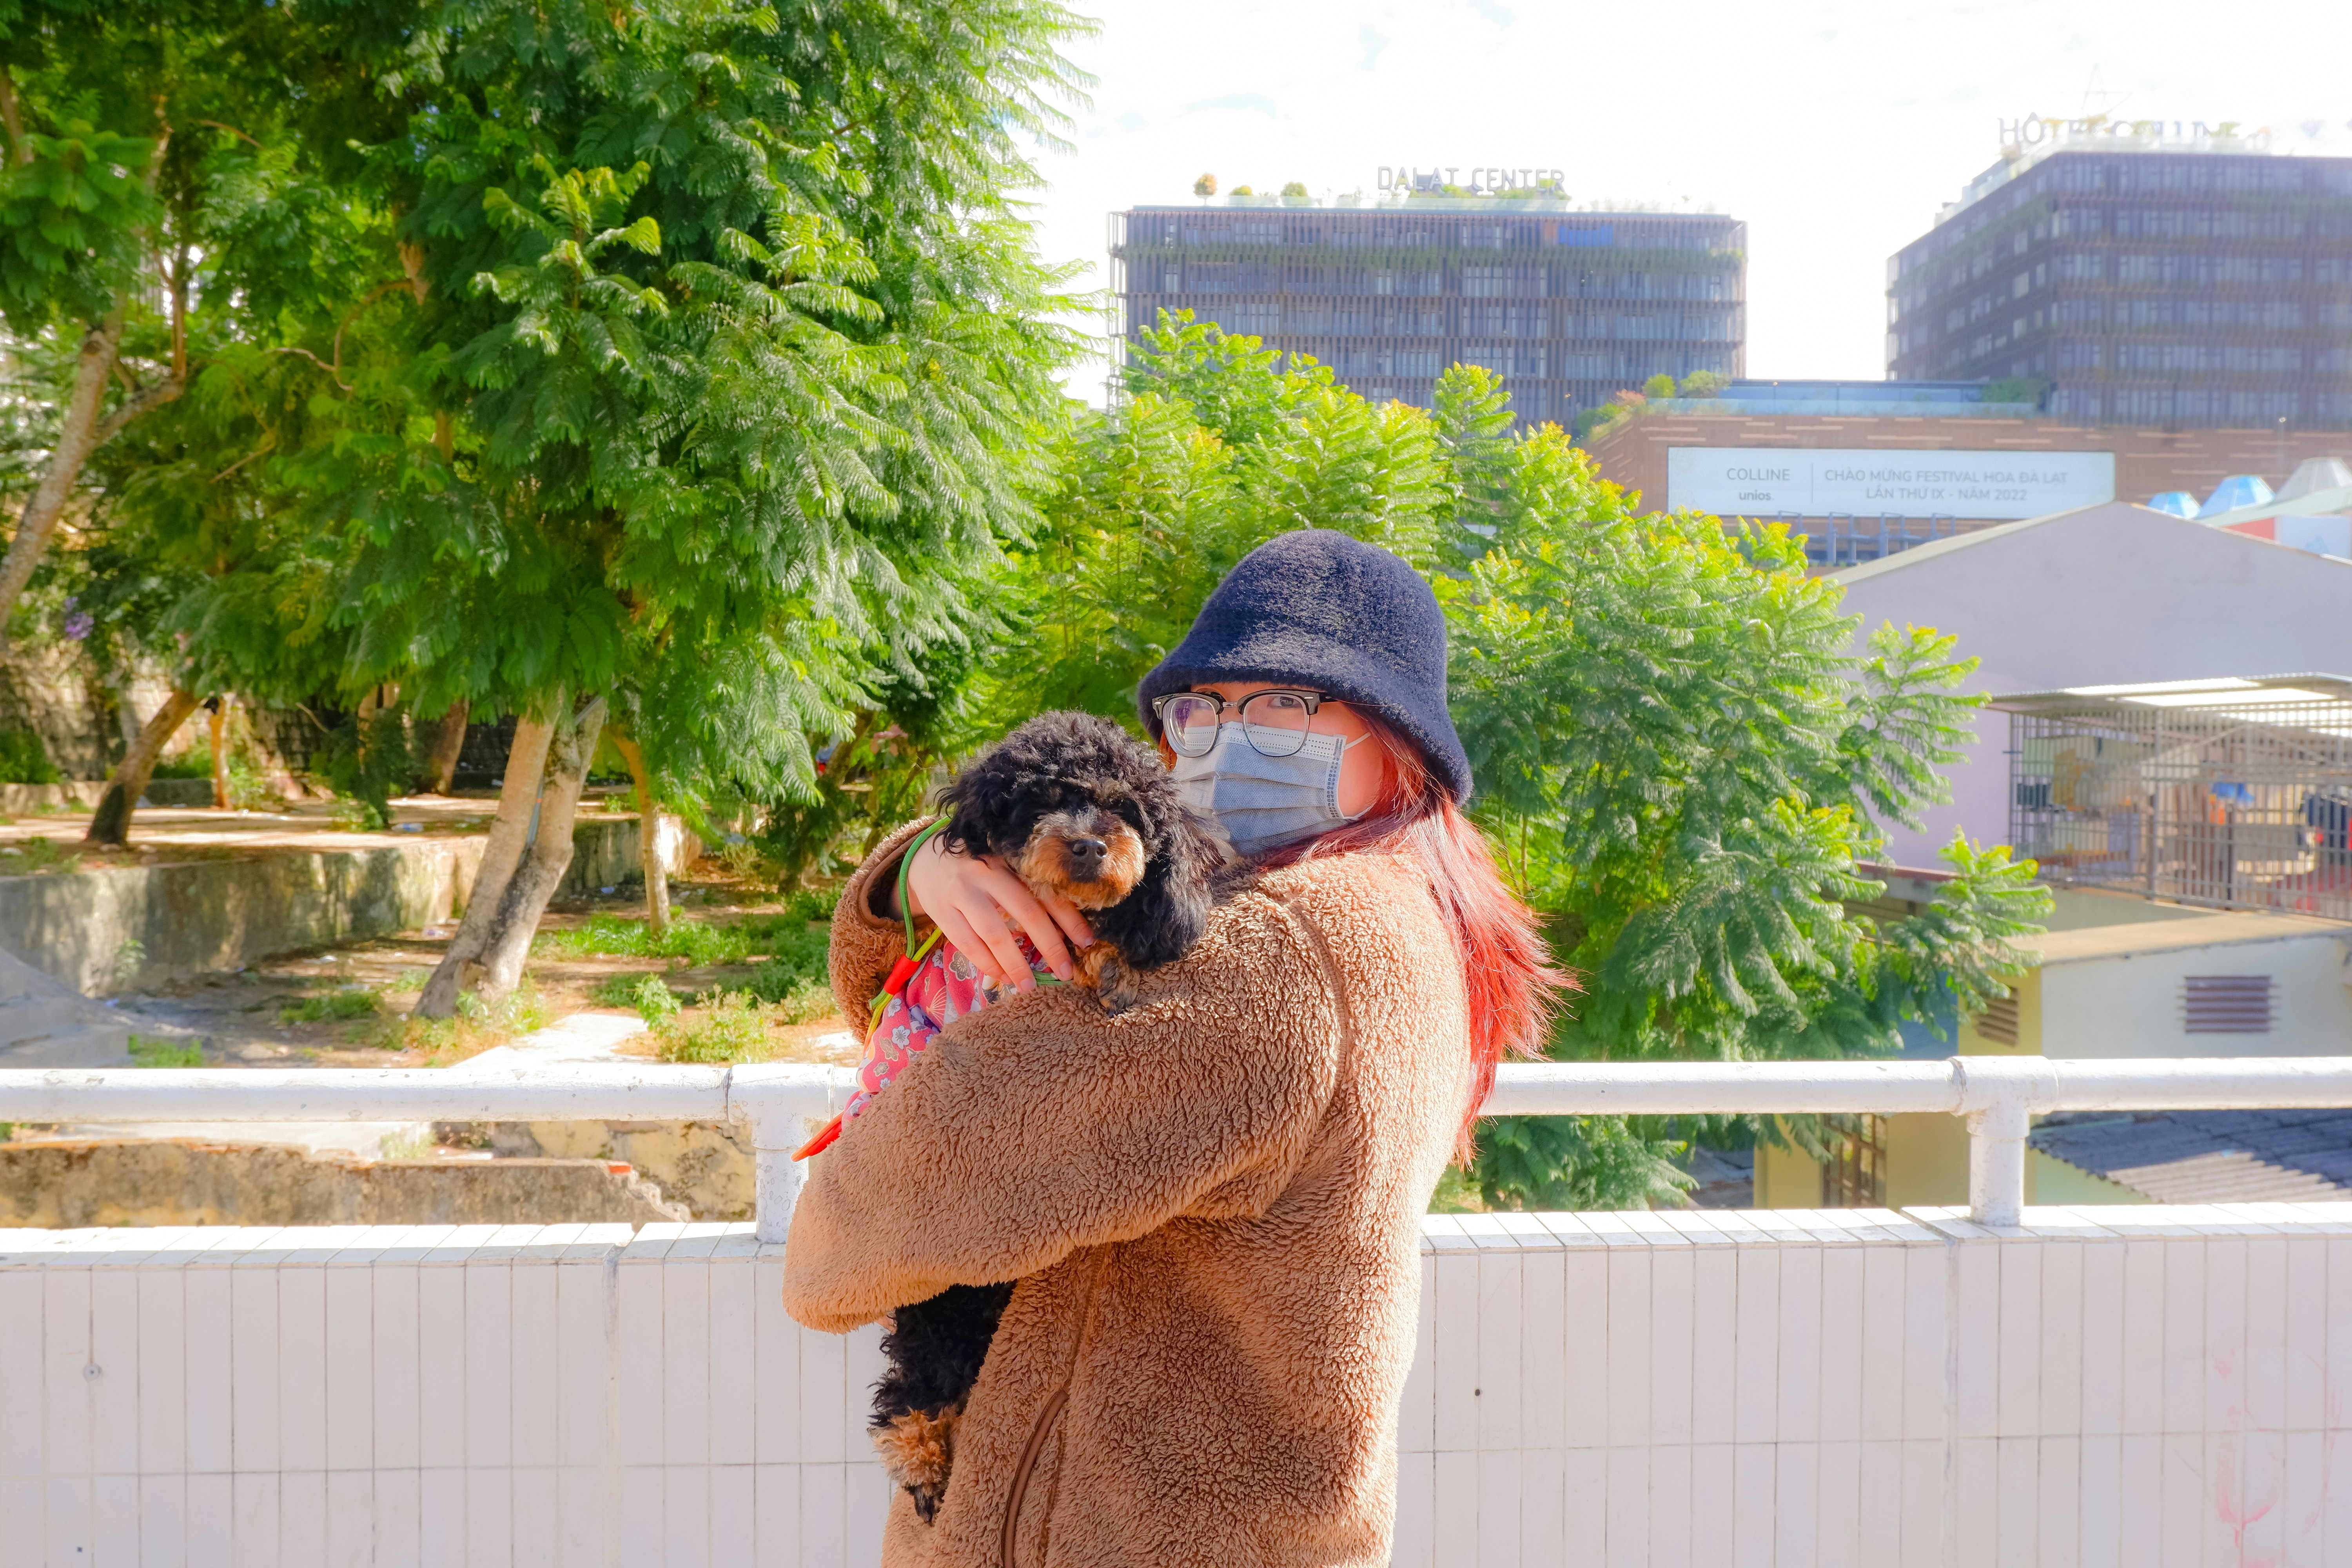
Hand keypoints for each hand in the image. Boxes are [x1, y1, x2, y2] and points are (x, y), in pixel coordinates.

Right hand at [901, 831, 1093, 990]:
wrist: (925, 859)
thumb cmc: (977, 868)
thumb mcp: (1004, 868)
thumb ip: (1028, 889)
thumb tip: (1065, 929)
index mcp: (1011, 860)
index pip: (1046, 890)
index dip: (1069, 918)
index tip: (1087, 942)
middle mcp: (988, 873)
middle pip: (1026, 911)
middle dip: (1049, 946)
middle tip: (1065, 972)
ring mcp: (962, 892)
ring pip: (995, 933)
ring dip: (1015, 964)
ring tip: (1030, 985)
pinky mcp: (941, 911)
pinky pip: (967, 944)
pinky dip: (987, 964)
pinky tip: (1002, 977)